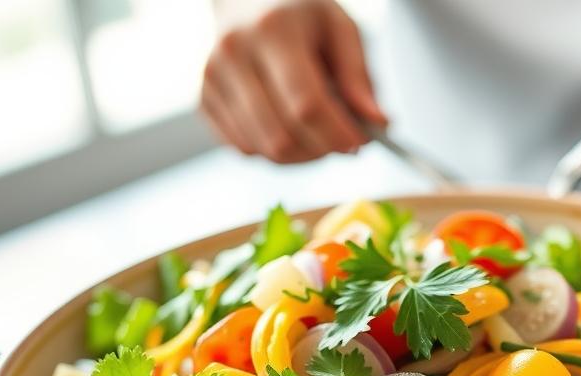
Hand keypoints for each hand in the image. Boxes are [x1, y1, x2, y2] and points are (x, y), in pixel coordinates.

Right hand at [200, 0, 385, 162]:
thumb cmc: (300, 14)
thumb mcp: (339, 28)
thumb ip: (359, 76)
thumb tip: (377, 124)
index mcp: (273, 30)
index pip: (306, 103)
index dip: (337, 133)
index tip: (360, 143)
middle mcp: (234, 54)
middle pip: (282, 135)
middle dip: (321, 150)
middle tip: (342, 143)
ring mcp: (212, 79)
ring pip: (263, 149)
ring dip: (301, 156)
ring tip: (318, 134)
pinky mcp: (203, 100)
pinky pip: (244, 149)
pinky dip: (274, 152)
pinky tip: (289, 129)